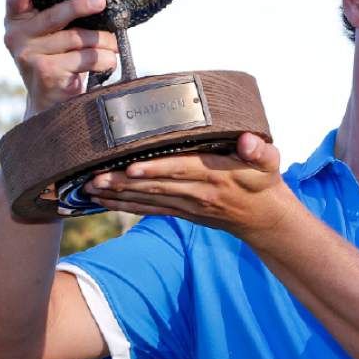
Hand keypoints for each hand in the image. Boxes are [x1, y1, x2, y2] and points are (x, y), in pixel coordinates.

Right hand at [3, 0, 118, 115]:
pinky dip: (105, 59)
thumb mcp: (50, 34)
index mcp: (16, 20)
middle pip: (54, 17)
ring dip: (105, 41)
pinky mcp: (47, 73)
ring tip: (114, 44)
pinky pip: (87, 58)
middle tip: (100, 0)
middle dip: (80, 7)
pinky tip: (108, 61)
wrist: (49, 101)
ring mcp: (29, 56)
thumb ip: (62, 17)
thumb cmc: (57, 57)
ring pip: (79, 39)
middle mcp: (16, 37)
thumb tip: (99, 0)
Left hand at [85, 133, 296, 240]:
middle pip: (155, 187)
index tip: (131, 167)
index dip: (155, 170)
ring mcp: (187, 205)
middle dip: (122, 183)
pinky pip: (149, 209)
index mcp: (217, 176)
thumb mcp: (270, 162)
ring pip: (147, 199)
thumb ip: (259, 150)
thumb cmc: (264, 182)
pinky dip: (124, 206)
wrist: (264, 218)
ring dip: (117, 195)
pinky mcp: (181, 212)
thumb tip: (248, 140)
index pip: (181, 170)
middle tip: (93, 178)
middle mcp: (198, 193)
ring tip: (88, 189)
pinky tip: (102, 202)